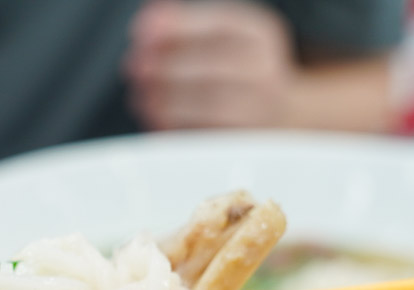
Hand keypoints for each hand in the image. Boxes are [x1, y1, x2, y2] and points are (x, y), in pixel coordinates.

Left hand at [125, 0, 295, 130]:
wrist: (278, 117)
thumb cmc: (237, 76)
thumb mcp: (220, 40)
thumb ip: (185, 28)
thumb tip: (150, 20)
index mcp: (257, 36)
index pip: (220, 25)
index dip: (178, 27)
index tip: (142, 31)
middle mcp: (264, 72)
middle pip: (216, 65)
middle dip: (168, 65)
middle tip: (135, 66)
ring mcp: (260, 111)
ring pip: (213, 104)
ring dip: (169, 100)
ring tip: (141, 97)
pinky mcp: (244, 144)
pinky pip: (210, 137)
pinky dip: (179, 128)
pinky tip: (158, 121)